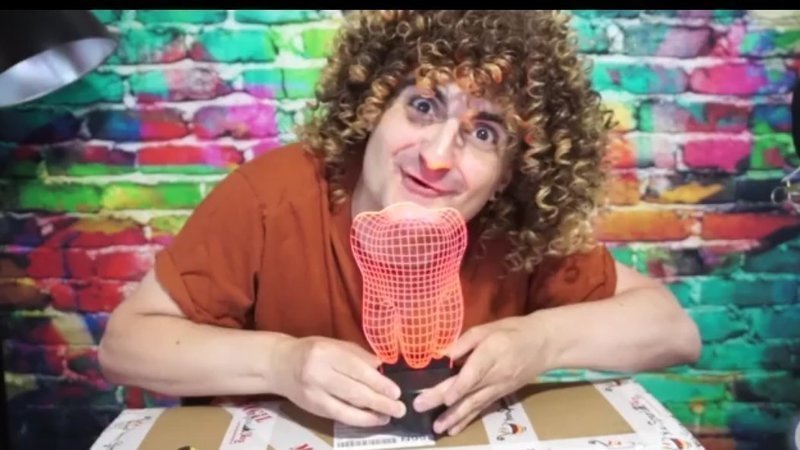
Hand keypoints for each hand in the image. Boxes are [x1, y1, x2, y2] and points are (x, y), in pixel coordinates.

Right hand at [274, 336, 406, 426]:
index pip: (357, 369)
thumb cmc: (312, 351)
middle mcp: (319, 373)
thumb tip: (381, 367)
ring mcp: (314, 393)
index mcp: (327, 353)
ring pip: (346, 408)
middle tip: (399, 408)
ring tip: (388, 417)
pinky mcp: (312, 408)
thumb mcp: (334, 344)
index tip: (396, 392)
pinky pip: (338, 416)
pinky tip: (371, 419)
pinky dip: (357, 419)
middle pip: (353, 391)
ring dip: (370, 415)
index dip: (378, 383)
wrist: (279, 364)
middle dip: (379, 402)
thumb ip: (358, 355)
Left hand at [412, 315, 547, 435]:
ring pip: (474, 405)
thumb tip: (443, 355)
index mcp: (491, 353)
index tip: (443, 397)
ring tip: (437, 428)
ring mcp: (498, 388)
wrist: (545, 345)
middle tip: (421, 408)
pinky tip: (454, 429)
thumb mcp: (488, 328)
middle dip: (444, 402)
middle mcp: (494, 375)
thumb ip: (465, 341)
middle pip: (468, 391)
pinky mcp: (500, 395)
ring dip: (455, 417)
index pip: (473, 373)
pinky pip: (482, 408)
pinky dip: (467, 419)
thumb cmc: (513, 331)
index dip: (458, 386)